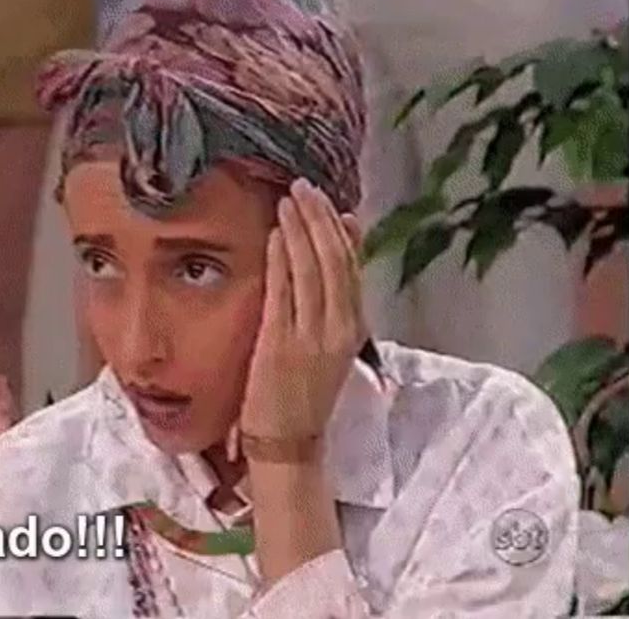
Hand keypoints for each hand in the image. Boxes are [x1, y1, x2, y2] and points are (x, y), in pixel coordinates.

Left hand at [237, 178, 367, 443]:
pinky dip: (281, 261)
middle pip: (333, 261)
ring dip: (300, 230)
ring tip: (289, 200)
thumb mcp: (330, 346)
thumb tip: (333, 261)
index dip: (339, 230)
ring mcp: (311, 337)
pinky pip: (283, 293)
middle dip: (318, 219)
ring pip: (311, 271)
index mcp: (353, 328)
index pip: (351, 267)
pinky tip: (275, 236)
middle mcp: (338, 329)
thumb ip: (332, 305)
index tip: (327, 201)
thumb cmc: (304, 391)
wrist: (290, 441)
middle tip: (303, 187)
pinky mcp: (281, 345)